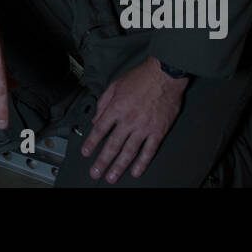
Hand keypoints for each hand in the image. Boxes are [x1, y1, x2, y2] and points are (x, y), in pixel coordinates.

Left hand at [80, 56, 186, 181]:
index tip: (86, 153)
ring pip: (129, 151)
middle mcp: (129, 120)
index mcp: (117, 108)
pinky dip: (142, 163)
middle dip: (102, 161)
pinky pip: (149, 151)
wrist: (165, 74)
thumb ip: (104, 103)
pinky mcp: (158, 131)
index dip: (91, 142)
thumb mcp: (116, 85)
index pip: (100, 129)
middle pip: (112, 145)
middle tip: (95, 173)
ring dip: (119, 166)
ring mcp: (144, 127)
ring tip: (112, 177)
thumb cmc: (141, 77)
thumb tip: (96, 119)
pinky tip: (136, 171)